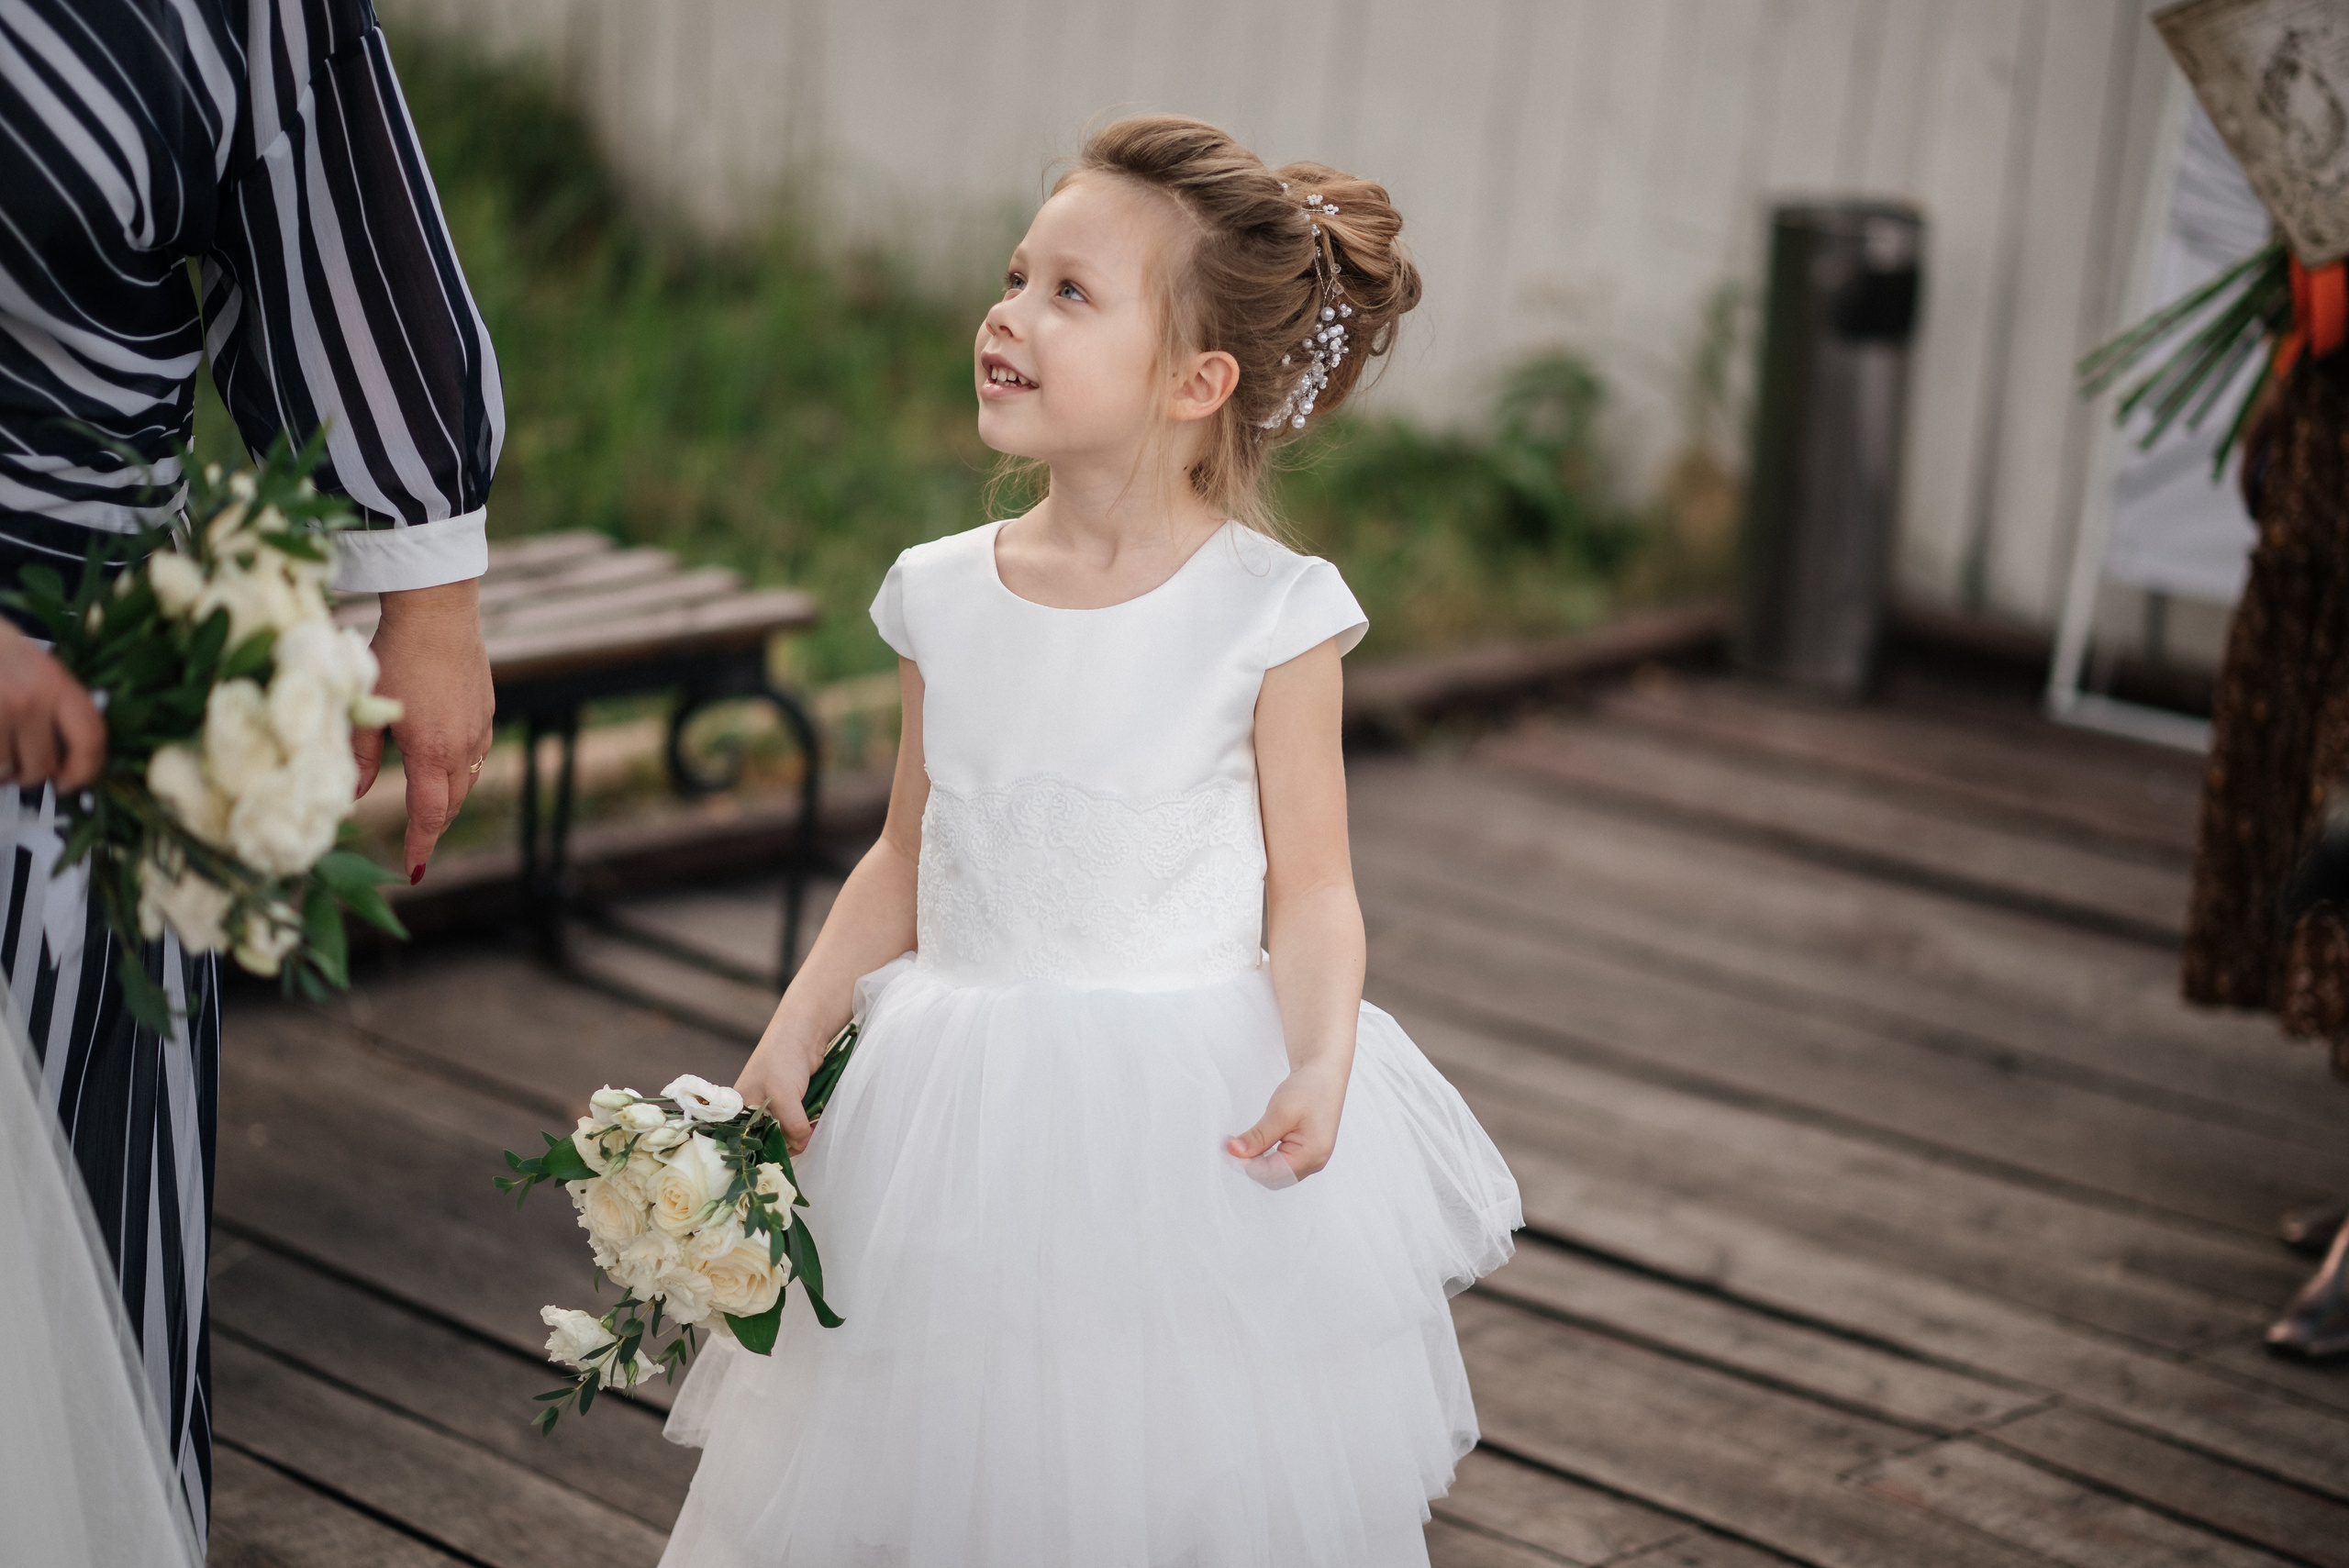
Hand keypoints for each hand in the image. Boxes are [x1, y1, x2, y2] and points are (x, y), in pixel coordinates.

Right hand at [0, 620, 105, 791]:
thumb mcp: (37, 664)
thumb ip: (58, 705)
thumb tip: (70, 751)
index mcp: (54, 682)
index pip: (90, 738)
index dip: (86, 769)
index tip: (71, 781)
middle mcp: (27, 700)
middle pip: (41, 765)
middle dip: (31, 774)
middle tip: (21, 769)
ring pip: (4, 770)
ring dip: (0, 771)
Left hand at [352, 580, 492, 880]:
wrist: (438, 610)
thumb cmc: (393, 654)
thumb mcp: (368, 707)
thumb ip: (360, 755)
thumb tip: (352, 794)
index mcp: (431, 751)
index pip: (429, 815)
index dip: (421, 845)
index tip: (415, 869)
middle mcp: (462, 746)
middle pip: (452, 804)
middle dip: (435, 827)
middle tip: (418, 844)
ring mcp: (480, 727)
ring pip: (467, 780)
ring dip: (448, 799)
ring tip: (430, 810)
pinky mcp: (487, 708)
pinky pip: (476, 754)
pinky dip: (460, 770)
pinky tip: (445, 763)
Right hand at [735, 1017, 825, 1156]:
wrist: (802, 1033)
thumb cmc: (781, 1059)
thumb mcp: (783, 1096)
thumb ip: (791, 1125)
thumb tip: (803, 1146)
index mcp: (739, 1111)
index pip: (747, 1143)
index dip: (764, 1152)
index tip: (784, 1159)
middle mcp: (752, 1111)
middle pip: (768, 1140)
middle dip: (787, 1143)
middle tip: (804, 1143)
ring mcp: (772, 1107)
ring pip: (785, 1132)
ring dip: (800, 1134)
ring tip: (812, 1131)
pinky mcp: (790, 1103)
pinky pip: (797, 1122)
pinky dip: (807, 1125)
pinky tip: (816, 1125)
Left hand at [1226, 1058, 1348, 1180]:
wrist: (1324, 1074)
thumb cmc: (1310, 1089)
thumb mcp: (1280, 1112)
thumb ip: (1258, 1136)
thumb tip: (1235, 1152)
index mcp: (1312, 1155)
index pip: (1272, 1174)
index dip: (1247, 1165)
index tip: (1228, 1150)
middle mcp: (1314, 1162)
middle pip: (1274, 1178)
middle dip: (1250, 1165)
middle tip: (1231, 1146)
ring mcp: (1311, 1159)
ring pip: (1276, 1174)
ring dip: (1256, 1162)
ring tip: (1241, 1144)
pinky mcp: (1304, 1153)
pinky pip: (1281, 1165)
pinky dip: (1264, 1158)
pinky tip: (1254, 1145)